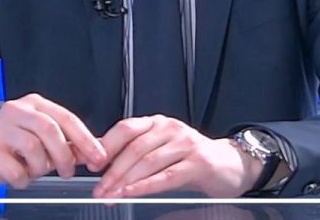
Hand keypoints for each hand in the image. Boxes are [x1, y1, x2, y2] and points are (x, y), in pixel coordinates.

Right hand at [0, 93, 107, 190]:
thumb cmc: (9, 147)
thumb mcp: (41, 142)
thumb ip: (67, 145)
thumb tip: (96, 152)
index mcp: (34, 105)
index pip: (66, 118)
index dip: (85, 140)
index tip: (98, 157)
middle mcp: (17, 111)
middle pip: (50, 130)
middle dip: (64, 155)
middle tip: (67, 172)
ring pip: (33, 148)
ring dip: (39, 168)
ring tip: (33, 170)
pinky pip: (15, 170)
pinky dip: (22, 179)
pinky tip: (18, 176)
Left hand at [92, 115, 260, 198]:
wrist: (230, 164)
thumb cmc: (191, 159)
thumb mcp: (162, 151)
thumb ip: (136, 153)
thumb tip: (100, 164)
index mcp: (157, 123)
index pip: (125, 129)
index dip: (106, 146)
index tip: (90, 164)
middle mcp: (170, 128)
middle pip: (134, 149)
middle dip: (112, 172)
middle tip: (98, 190)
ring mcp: (185, 144)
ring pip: (148, 163)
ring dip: (125, 182)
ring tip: (111, 196)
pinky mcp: (198, 162)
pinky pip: (167, 176)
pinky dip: (146, 186)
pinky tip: (132, 194)